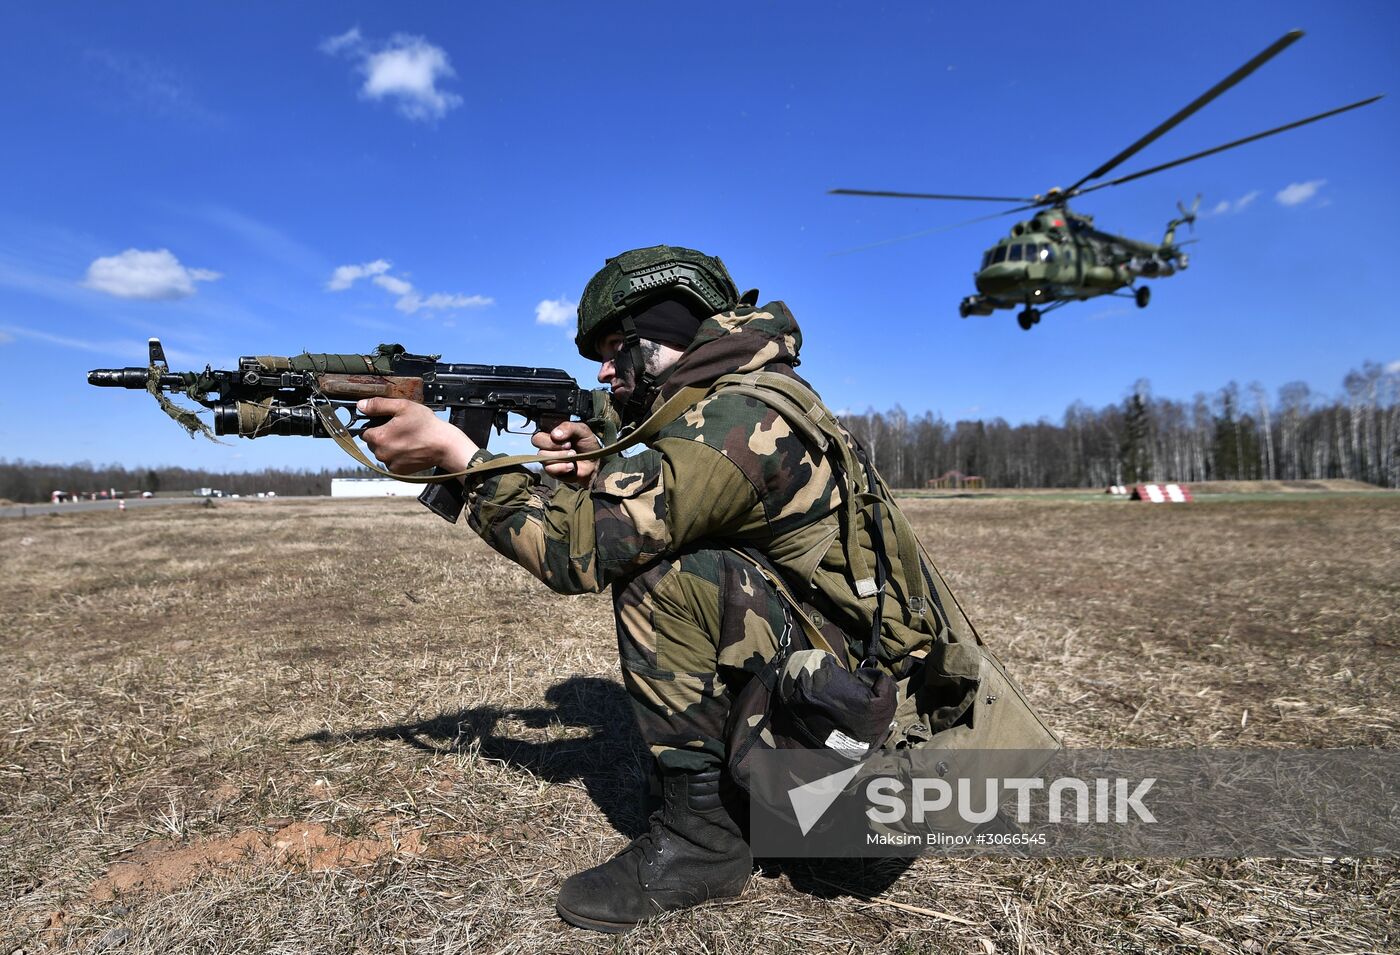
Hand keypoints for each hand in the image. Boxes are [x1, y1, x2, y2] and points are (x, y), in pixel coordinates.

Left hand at [357, 398, 478, 474]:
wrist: (444, 446)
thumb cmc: (426, 426)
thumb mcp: (403, 407)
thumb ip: (379, 405)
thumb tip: (361, 405)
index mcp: (379, 437)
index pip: (365, 431)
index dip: (375, 425)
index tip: (388, 422)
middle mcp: (381, 454)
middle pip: (373, 443)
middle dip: (382, 436)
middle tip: (400, 429)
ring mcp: (390, 464)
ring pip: (382, 453)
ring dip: (389, 446)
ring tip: (407, 439)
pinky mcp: (399, 471)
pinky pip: (391, 462)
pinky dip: (397, 456)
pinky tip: (409, 449)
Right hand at [532, 421, 600, 485]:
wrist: (595, 462)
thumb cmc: (587, 444)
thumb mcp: (582, 430)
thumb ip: (568, 427)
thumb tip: (554, 434)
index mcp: (551, 434)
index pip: (538, 433)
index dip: (549, 437)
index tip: (566, 440)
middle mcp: (547, 446)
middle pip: (537, 442)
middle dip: (554, 445)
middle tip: (569, 447)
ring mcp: (548, 460)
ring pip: (543, 457)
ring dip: (561, 457)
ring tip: (573, 456)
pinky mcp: (552, 472)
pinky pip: (550, 469)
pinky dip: (562, 467)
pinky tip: (571, 466)